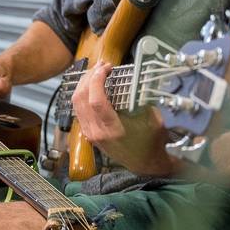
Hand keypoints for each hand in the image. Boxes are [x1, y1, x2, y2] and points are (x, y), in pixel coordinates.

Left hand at [72, 61, 174, 175]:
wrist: (145, 164)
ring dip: (84, 83)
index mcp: (113, 130)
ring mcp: (90, 133)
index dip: (98, 80)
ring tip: (96, 71)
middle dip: (89, 77)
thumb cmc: (151, 143)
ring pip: (76, 103)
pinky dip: (83, 94)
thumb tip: (135, 81)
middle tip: (102, 65)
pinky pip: (78, 109)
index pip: (96, 100)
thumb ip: (143, 102)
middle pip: (81, 98)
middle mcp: (97, 132)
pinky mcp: (88, 133)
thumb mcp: (153, 121)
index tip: (106, 67)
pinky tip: (92, 85)